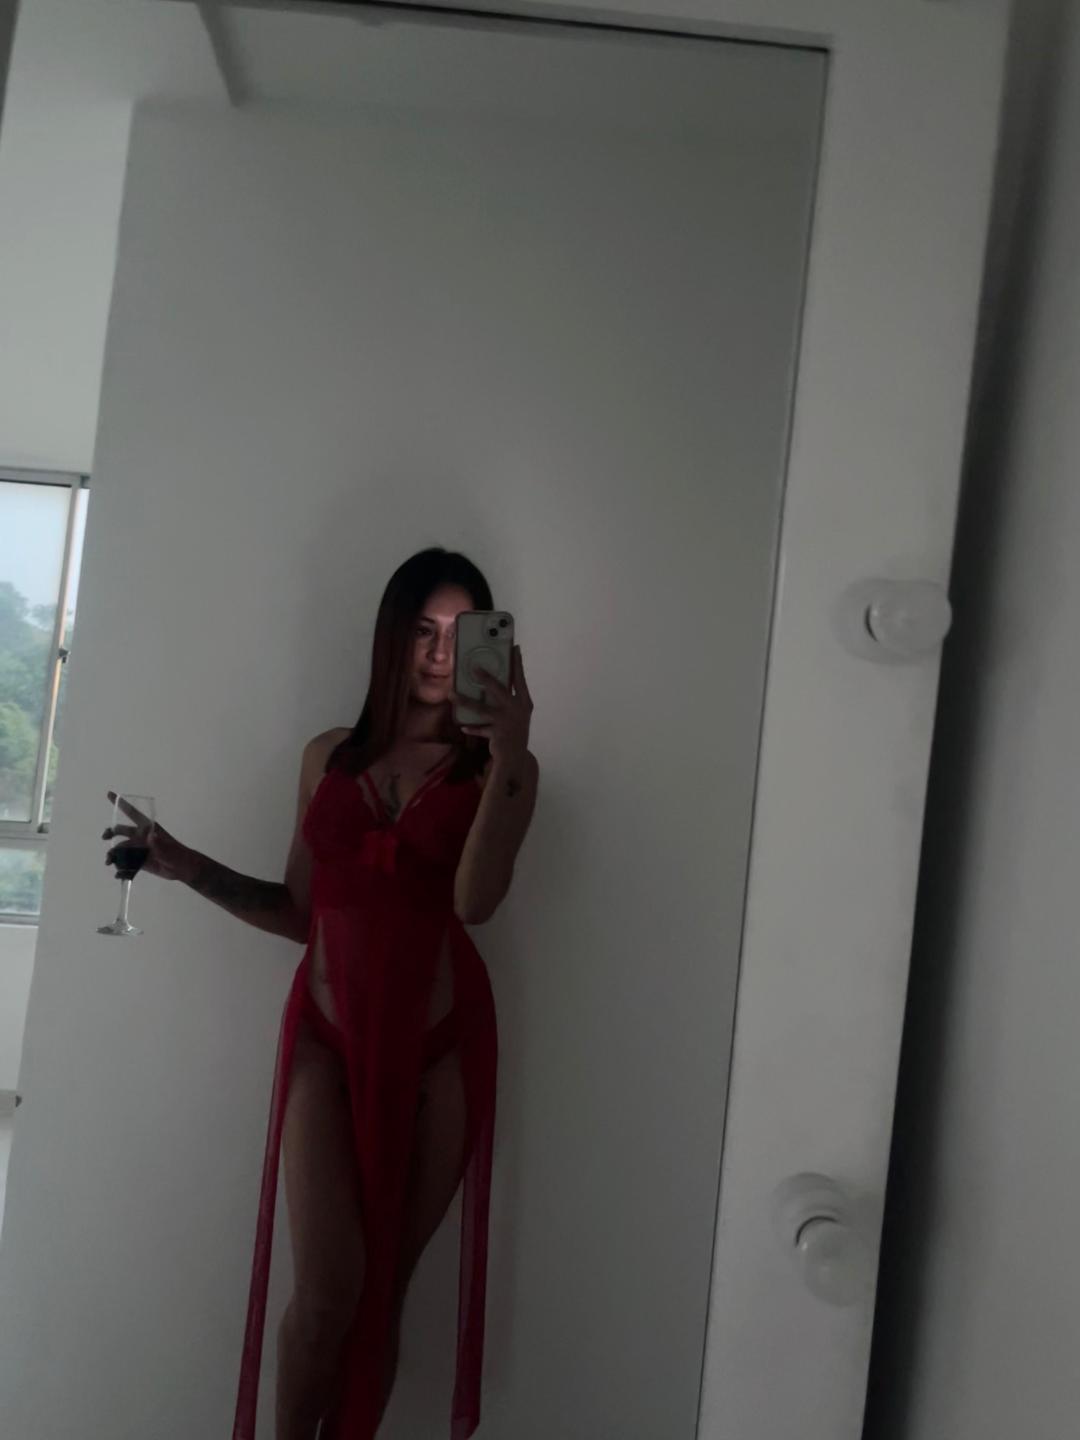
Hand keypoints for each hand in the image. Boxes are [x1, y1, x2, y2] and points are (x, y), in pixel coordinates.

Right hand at [103, 792, 196, 883]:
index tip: (109, 794)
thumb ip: (158, 843)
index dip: (121, 804)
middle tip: (105, 838)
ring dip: (113, 854)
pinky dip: (121, 869)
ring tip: (109, 862)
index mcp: (148, 828)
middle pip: (121, 831)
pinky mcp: (139, 862)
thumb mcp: (167, 848)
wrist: (182, 870)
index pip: (132, 813)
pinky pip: (126, 864)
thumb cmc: (177, 854)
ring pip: (121, 849)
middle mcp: (141, 837)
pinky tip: (119, 875)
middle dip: (110, 833)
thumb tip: (151, 836)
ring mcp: (139, 849)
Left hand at [455, 644, 533, 765]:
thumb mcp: (518, 714)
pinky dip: (472, 728)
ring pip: (481, 709)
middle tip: (474, 667)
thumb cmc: (516, 732)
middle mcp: (516, 709)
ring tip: (451, 694)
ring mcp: (506, 721)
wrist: (516, 757)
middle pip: (499, 689)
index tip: (515, 648)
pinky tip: (463, 726)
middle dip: (486, 678)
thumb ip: (508, 701)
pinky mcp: (497, 733)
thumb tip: (490, 684)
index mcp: (524, 702)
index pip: (520, 679)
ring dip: (464, 701)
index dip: (517, 664)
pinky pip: (480, 728)